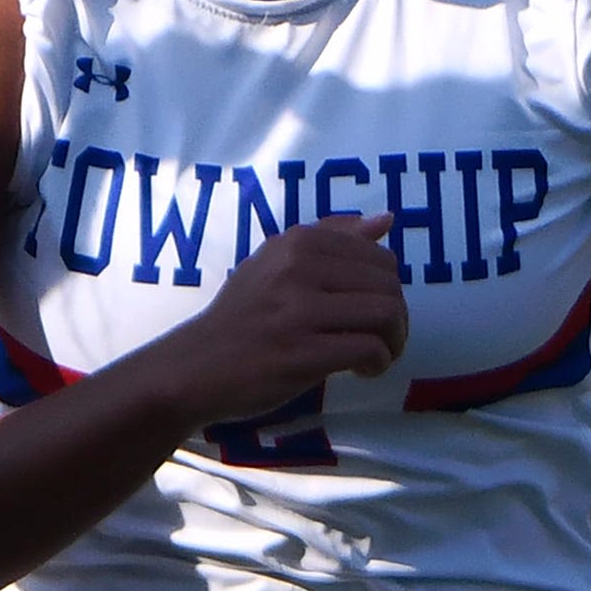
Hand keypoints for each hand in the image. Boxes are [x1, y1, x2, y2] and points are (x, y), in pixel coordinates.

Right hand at [149, 212, 407, 422]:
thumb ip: (331, 239)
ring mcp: (297, 310)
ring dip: (393, 342)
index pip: (378, 256)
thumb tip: (387, 218)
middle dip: (396, 318)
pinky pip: (368, 349)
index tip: (367, 313)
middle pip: (388, 286)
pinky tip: (361, 371)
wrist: (194, 366)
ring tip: (375, 356)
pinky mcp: (301, 351)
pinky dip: (377, 363)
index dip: (387, 288)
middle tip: (378, 340)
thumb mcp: (277, 264)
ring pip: (385, 314)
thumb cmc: (240, 317)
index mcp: (296, 242)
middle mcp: (297, 268)